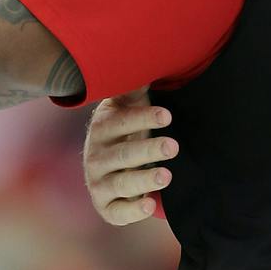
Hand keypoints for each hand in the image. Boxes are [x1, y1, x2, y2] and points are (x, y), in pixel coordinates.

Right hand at [83, 87, 177, 225]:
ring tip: (166, 174)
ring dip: (143, 179)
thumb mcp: (127, 105)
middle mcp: (97, 156)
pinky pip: (117, 212)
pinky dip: (132, 211)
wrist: (107, 165)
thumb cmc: (126, 129)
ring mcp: (99, 183)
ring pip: (120, 183)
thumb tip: (142, 57)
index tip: (167, 115)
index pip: (122, 122)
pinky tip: (150, 205)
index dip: (143, 118)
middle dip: (148, 149)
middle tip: (174, 145)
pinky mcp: (107, 207)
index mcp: (103, 128)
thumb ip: (133, 87)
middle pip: (122, 154)